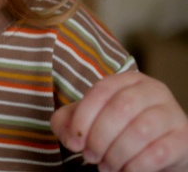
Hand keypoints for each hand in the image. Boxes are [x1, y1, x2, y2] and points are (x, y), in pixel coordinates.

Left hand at [51, 71, 187, 170]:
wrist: (157, 151)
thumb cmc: (117, 131)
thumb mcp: (88, 121)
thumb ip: (68, 122)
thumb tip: (71, 137)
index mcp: (127, 80)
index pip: (100, 91)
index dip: (83, 118)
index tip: (74, 142)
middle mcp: (153, 90)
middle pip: (121, 108)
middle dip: (99, 138)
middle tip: (90, 157)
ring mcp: (172, 112)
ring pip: (141, 130)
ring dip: (117, 153)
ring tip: (106, 166)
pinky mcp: (184, 137)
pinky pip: (159, 152)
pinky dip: (136, 165)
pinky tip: (126, 170)